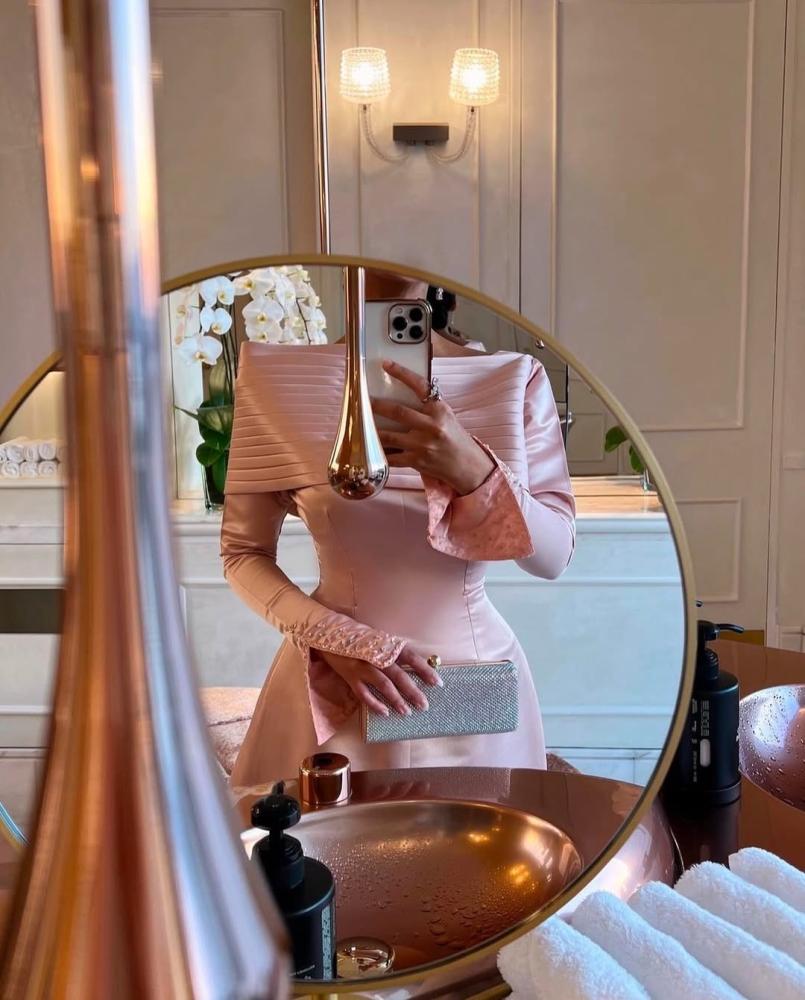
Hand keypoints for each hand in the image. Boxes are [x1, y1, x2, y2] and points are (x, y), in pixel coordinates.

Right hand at [313, 645, 442, 716]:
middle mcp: (376, 656)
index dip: (424, 670)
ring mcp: (362, 667)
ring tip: (407, 712)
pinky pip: (364, 694)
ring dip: (396, 700)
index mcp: (386, 645)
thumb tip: (416, 668)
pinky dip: (375, 704)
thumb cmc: (359, 639)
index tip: (437, 683)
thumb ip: (394, 653)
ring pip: (383, 685)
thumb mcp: (378, 641)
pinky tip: (385, 713)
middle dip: (413, 691)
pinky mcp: (350, 677)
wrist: (329, 635)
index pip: (410, 657)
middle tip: (424, 705)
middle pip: (399, 675)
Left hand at [371, 361, 494, 494]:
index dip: (401, 373)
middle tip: (363, 400)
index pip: (419, 386)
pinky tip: (369, 449)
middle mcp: (432, 426)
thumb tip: (401, 392)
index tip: (386, 364)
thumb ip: (428, 406)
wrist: (468, 466)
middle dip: (377, 405)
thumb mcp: (446, 416)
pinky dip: (379, 453)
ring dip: (371, 431)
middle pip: (398, 412)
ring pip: (389, 436)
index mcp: (439, 410)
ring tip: (359, 425)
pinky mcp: (417, 461)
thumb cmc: (455, 438)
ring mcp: (423, 445)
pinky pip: (391, 457)